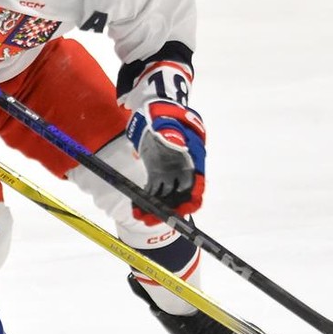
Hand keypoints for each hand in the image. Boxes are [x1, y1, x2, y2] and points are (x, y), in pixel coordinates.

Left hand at [126, 101, 205, 223]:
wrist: (155, 115)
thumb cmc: (166, 117)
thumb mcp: (168, 124)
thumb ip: (171, 134)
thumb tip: (175, 143)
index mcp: (192, 161)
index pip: (197, 185)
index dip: (192, 200)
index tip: (183, 212)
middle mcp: (183, 171)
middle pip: (181, 196)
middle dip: (169, 210)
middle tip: (154, 219)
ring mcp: (170, 174)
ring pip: (166, 197)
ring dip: (155, 208)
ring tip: (140, 216)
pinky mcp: (157, 174)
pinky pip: (153, 191)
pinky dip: (145, 199)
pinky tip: (135, 207)